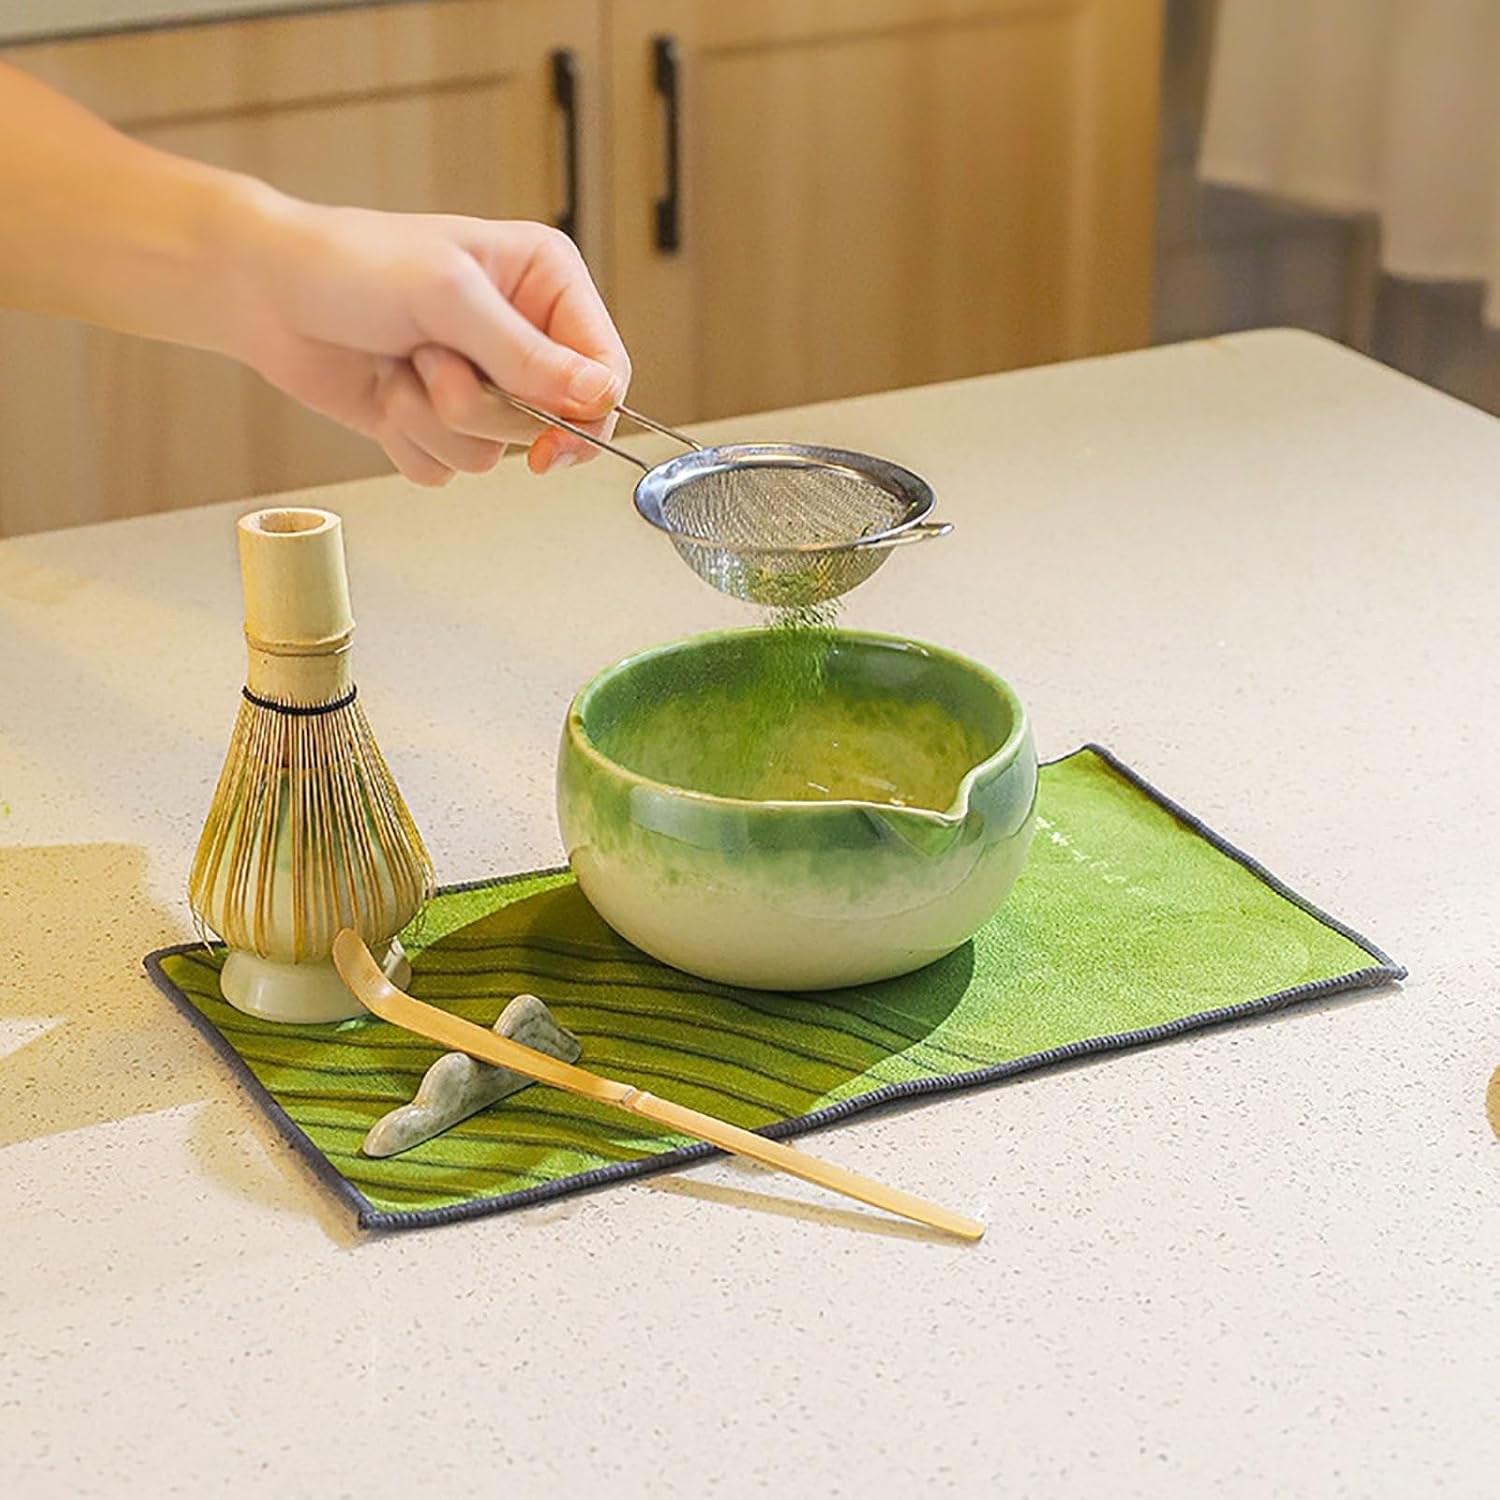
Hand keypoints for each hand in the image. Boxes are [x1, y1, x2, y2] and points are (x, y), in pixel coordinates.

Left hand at [235, 197, 631, 483]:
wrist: (265, 292)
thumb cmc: (349, 265)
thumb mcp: (448, 297)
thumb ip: (528, 354)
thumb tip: (599, 394)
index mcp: (546, 285)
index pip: (606, 370)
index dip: (586, 417)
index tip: (552, 446)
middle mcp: (523, 338)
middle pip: (549, 423)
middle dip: (481, 404)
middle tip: (433, 358)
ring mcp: (482, 384)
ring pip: (494, 453)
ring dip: (434, 420)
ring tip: (401, 365)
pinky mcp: (440, 422)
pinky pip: (448, 468)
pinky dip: (409, 440)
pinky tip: (383, 392)